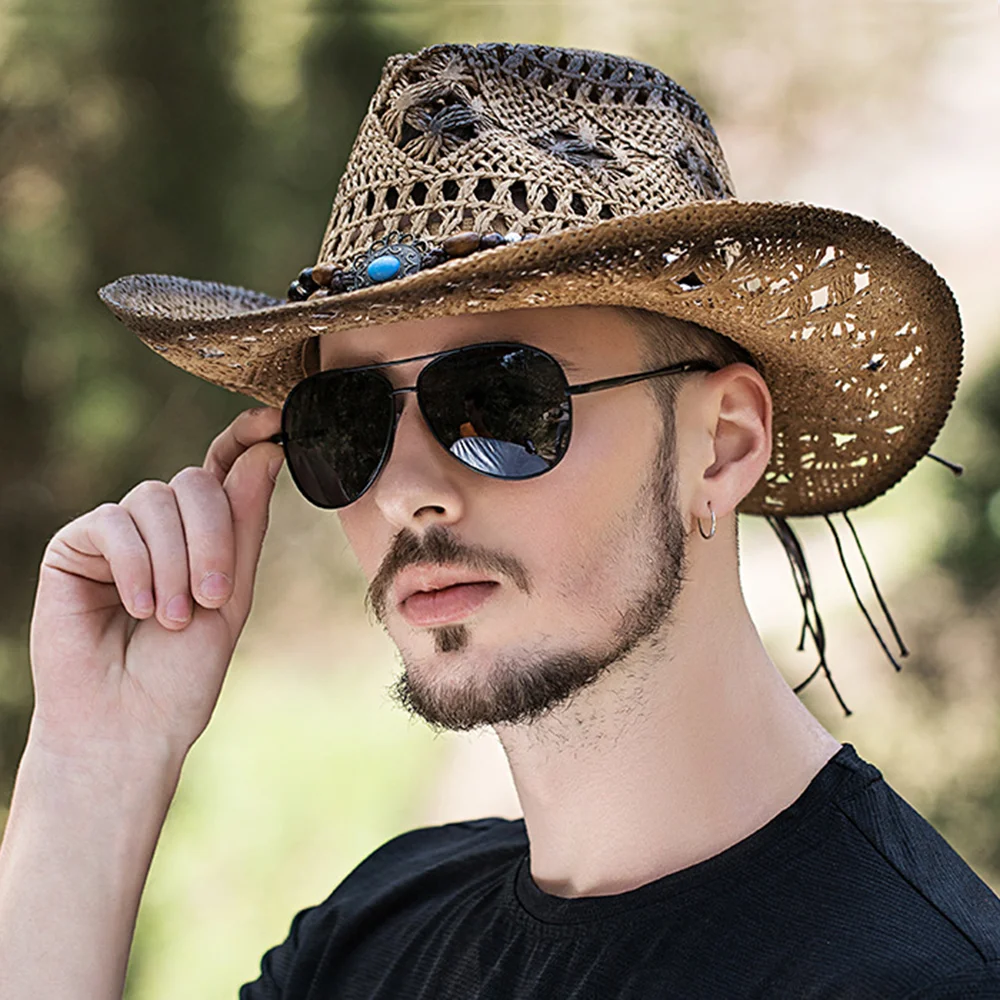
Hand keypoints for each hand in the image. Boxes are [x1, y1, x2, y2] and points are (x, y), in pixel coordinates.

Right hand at [27, 407, 283, 764]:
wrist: (128, 726)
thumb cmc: (182, 673)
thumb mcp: (231, 596)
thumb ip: (243, 525)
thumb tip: (264, 453)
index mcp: (203, 536)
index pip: (222, 471)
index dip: (244, 439)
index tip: (274, 421)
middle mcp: (162, 528)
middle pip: (194, 482)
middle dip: (213, 538)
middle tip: (213, 598)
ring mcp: (117, 535)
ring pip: (155, 500)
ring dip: (174, 564)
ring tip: (171, 618)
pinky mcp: (74, 547)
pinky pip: (113, 524)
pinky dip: (134, 566)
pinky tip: (136, 609)